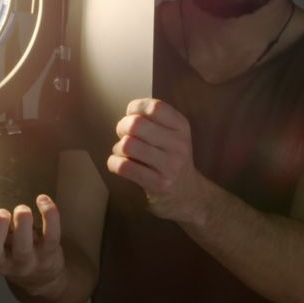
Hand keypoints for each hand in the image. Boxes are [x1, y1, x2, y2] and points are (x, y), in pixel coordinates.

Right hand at [0, 194, 65, 296]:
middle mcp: (4, 263)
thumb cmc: (12, 253)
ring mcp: (27, 261)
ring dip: (22, 223)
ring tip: (22, 210)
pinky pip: (51, 236)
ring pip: (23, 247)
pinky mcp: (49, 254)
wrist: (41, 277)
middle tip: (0, 214)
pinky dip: (49, 216)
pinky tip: (42, 200)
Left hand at [108, 98, 209, 223]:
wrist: (189, 195)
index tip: (132, 116)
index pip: (154, 107)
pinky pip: (124, 167)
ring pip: (128, 145)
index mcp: (181, 127)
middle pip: (136, 124)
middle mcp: (178, 144)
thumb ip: (154, 120)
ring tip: (123, 153)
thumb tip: (129, 112)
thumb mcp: (173, 135)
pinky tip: (119, 165)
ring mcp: (170, 166)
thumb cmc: (172, 159)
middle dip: (122, 127)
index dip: (135, 108)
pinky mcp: (158, 184)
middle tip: (123, 135)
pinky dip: (114, 163)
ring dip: (118, 148)